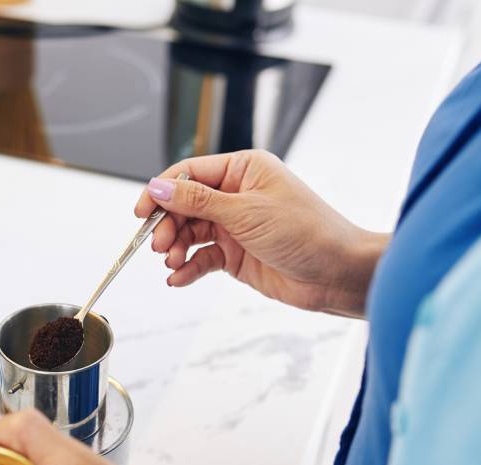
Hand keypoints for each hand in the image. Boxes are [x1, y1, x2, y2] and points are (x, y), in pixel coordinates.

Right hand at [136, 149, 389, 317]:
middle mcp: (237, 195)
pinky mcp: (236, 255)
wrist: (338, 273)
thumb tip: (160, 188)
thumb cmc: (308, 232)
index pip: (189, 173)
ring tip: (172, 262)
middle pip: (184, 205)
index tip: (141, 211)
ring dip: (176, 248)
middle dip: (168, 225)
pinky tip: (178, 278)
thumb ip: (198, 201)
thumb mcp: (246, 212)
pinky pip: (202, 259)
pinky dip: (188, 268)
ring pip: (190, 233)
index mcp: (244, 170)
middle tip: (160, 245)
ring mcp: (235, 226)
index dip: (162, 191)